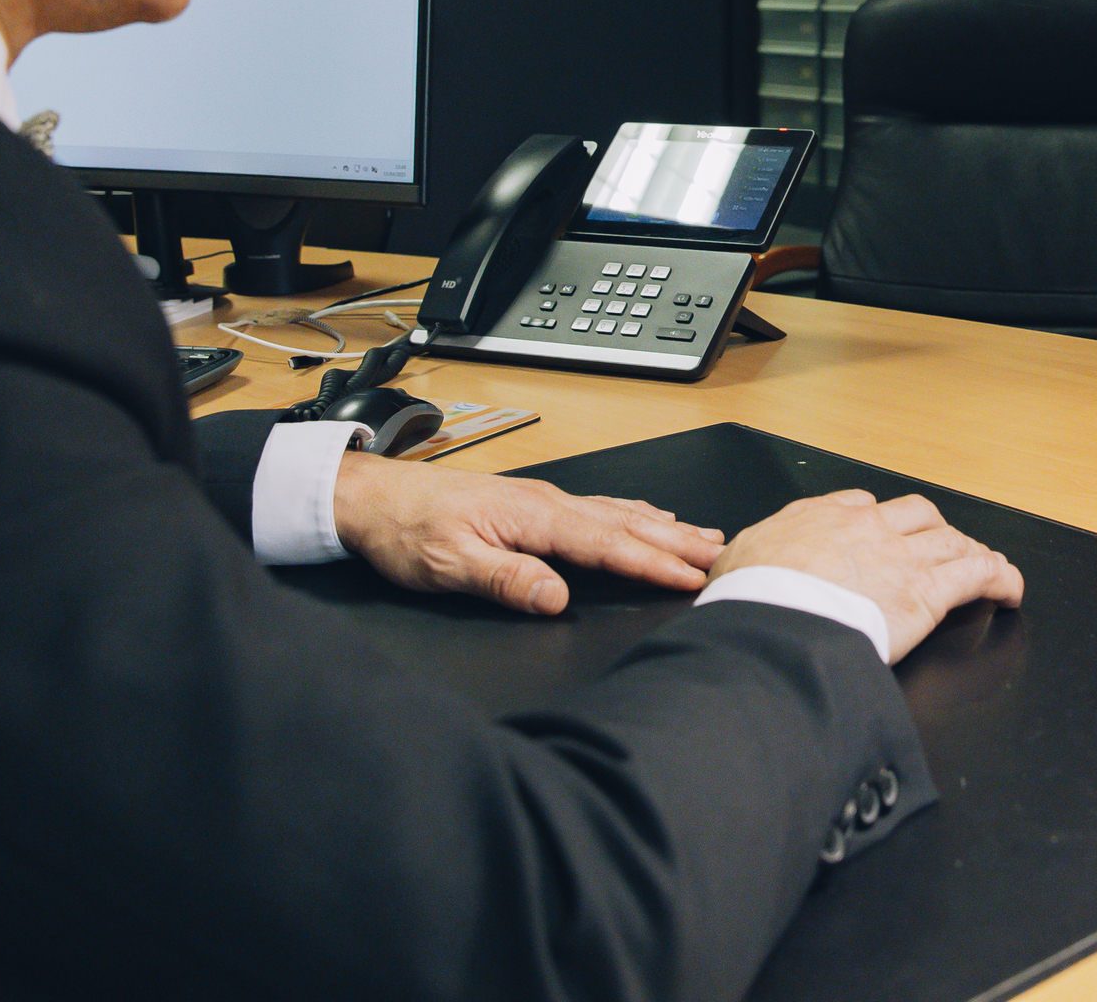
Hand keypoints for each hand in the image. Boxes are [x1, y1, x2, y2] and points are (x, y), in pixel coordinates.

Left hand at [331, 450, 724, 613]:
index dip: (653, 563)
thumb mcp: (447, 565)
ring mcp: (542, 500)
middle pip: (625, 524)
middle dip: (677, 542)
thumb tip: (557, 597)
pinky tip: (646, 514)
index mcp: (533, 517)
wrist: (373, 498)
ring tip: (704, 537)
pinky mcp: (533, 503)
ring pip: (617, 513)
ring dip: (664, 526)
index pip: (606, 545)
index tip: (692, 578)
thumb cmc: (406, 531)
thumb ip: (506, 580)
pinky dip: (633, 512)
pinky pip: (599, 506)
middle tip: (723, 555)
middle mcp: (546, 502)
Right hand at [710, 491, 1023, 663]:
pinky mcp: (927, 590)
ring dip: (969, 552)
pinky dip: (1000, 579)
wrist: (772, 623)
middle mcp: (865, 528)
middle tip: (940, 547)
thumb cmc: (749, 602)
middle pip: (915, 514)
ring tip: (983, 566)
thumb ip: (749, 563)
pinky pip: (978, 574)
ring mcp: (900, 556)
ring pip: (951, 540)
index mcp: (818, 519)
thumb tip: (738, 574)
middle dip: (931, 529)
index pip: (861, 507)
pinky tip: (1010, 591)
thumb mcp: (735, 568)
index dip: (879, 522)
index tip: (883, 534)